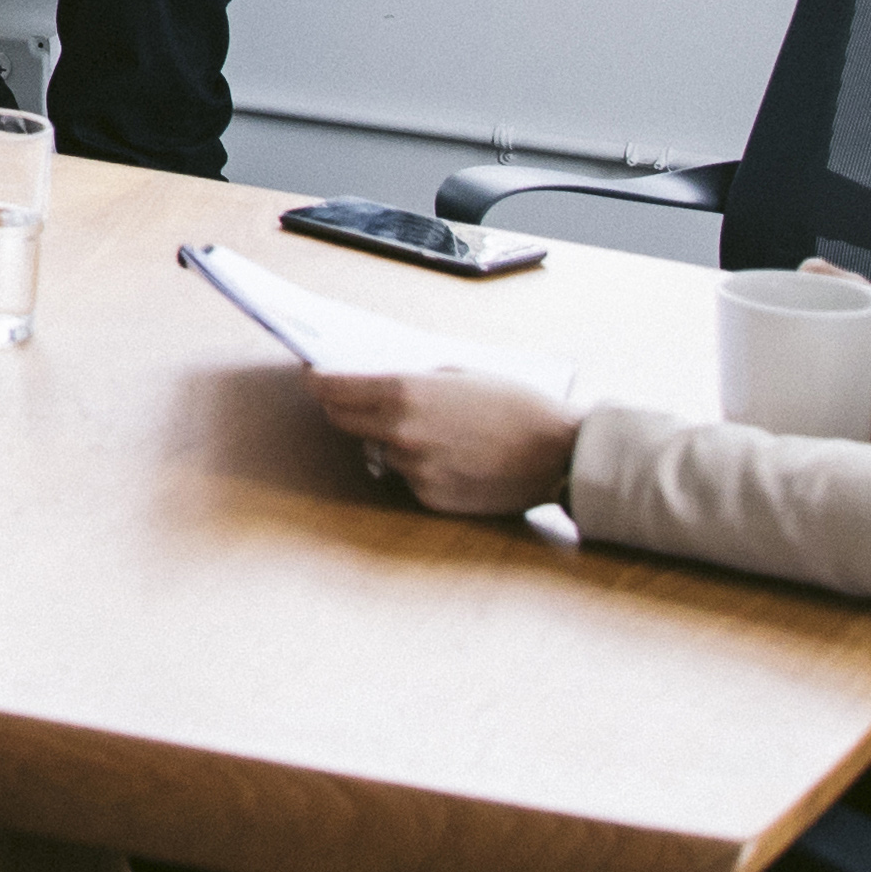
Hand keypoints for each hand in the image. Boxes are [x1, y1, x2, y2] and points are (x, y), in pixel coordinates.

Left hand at [312, 364, 580, 517]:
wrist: (558, 453)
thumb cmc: (516, 404)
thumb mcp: (460, 374)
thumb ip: (413, 382)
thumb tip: (377, 386)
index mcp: (404, 392)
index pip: (334, 389)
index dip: (319, 381)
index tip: (312, 376)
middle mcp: (399, 432)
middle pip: (342, 421)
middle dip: (343, 408)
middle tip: (351, 400)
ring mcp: (412, 469)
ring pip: (379, 451)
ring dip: (390, 440)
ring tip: (432, 431)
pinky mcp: (429, 498)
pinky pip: (408, 478)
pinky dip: (419, 467)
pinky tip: (452, 458)